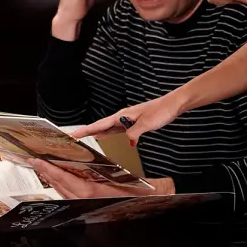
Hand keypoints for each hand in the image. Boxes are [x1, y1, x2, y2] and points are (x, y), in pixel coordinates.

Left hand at [29, 159, 172, 198]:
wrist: (158, 203)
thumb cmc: (147, 193)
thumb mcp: (133, 180)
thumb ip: (111, 172)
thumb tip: (91, 162)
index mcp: (98, 193)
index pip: (68, 181)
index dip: (51, 171)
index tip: (39, 161)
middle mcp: (90, 201)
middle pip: (62, 187)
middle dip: (47, 174)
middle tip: (33, 161)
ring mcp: (90, 205)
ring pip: (65, 192)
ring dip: (53, 180)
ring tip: (42, 167)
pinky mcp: (92, 206)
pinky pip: (72, 196)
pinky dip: (63, 186)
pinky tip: (58, 179)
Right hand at [71, 92, 185, 144]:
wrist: (173, 105)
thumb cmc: (161, 110)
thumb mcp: (146, 124)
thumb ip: (134, 133)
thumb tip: (128, 141)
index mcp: (122, 116)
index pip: (99, 125)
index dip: (86, 130)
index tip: (74, 134)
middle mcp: (122, 117)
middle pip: (100, 126)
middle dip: (87, 131)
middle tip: (75, 137)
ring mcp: (127, 120)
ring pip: (108, 128)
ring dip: (97, 133)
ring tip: (86, 137)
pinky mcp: (133, 123)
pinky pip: (117, 130)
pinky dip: (109, 134)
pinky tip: (106, 137)